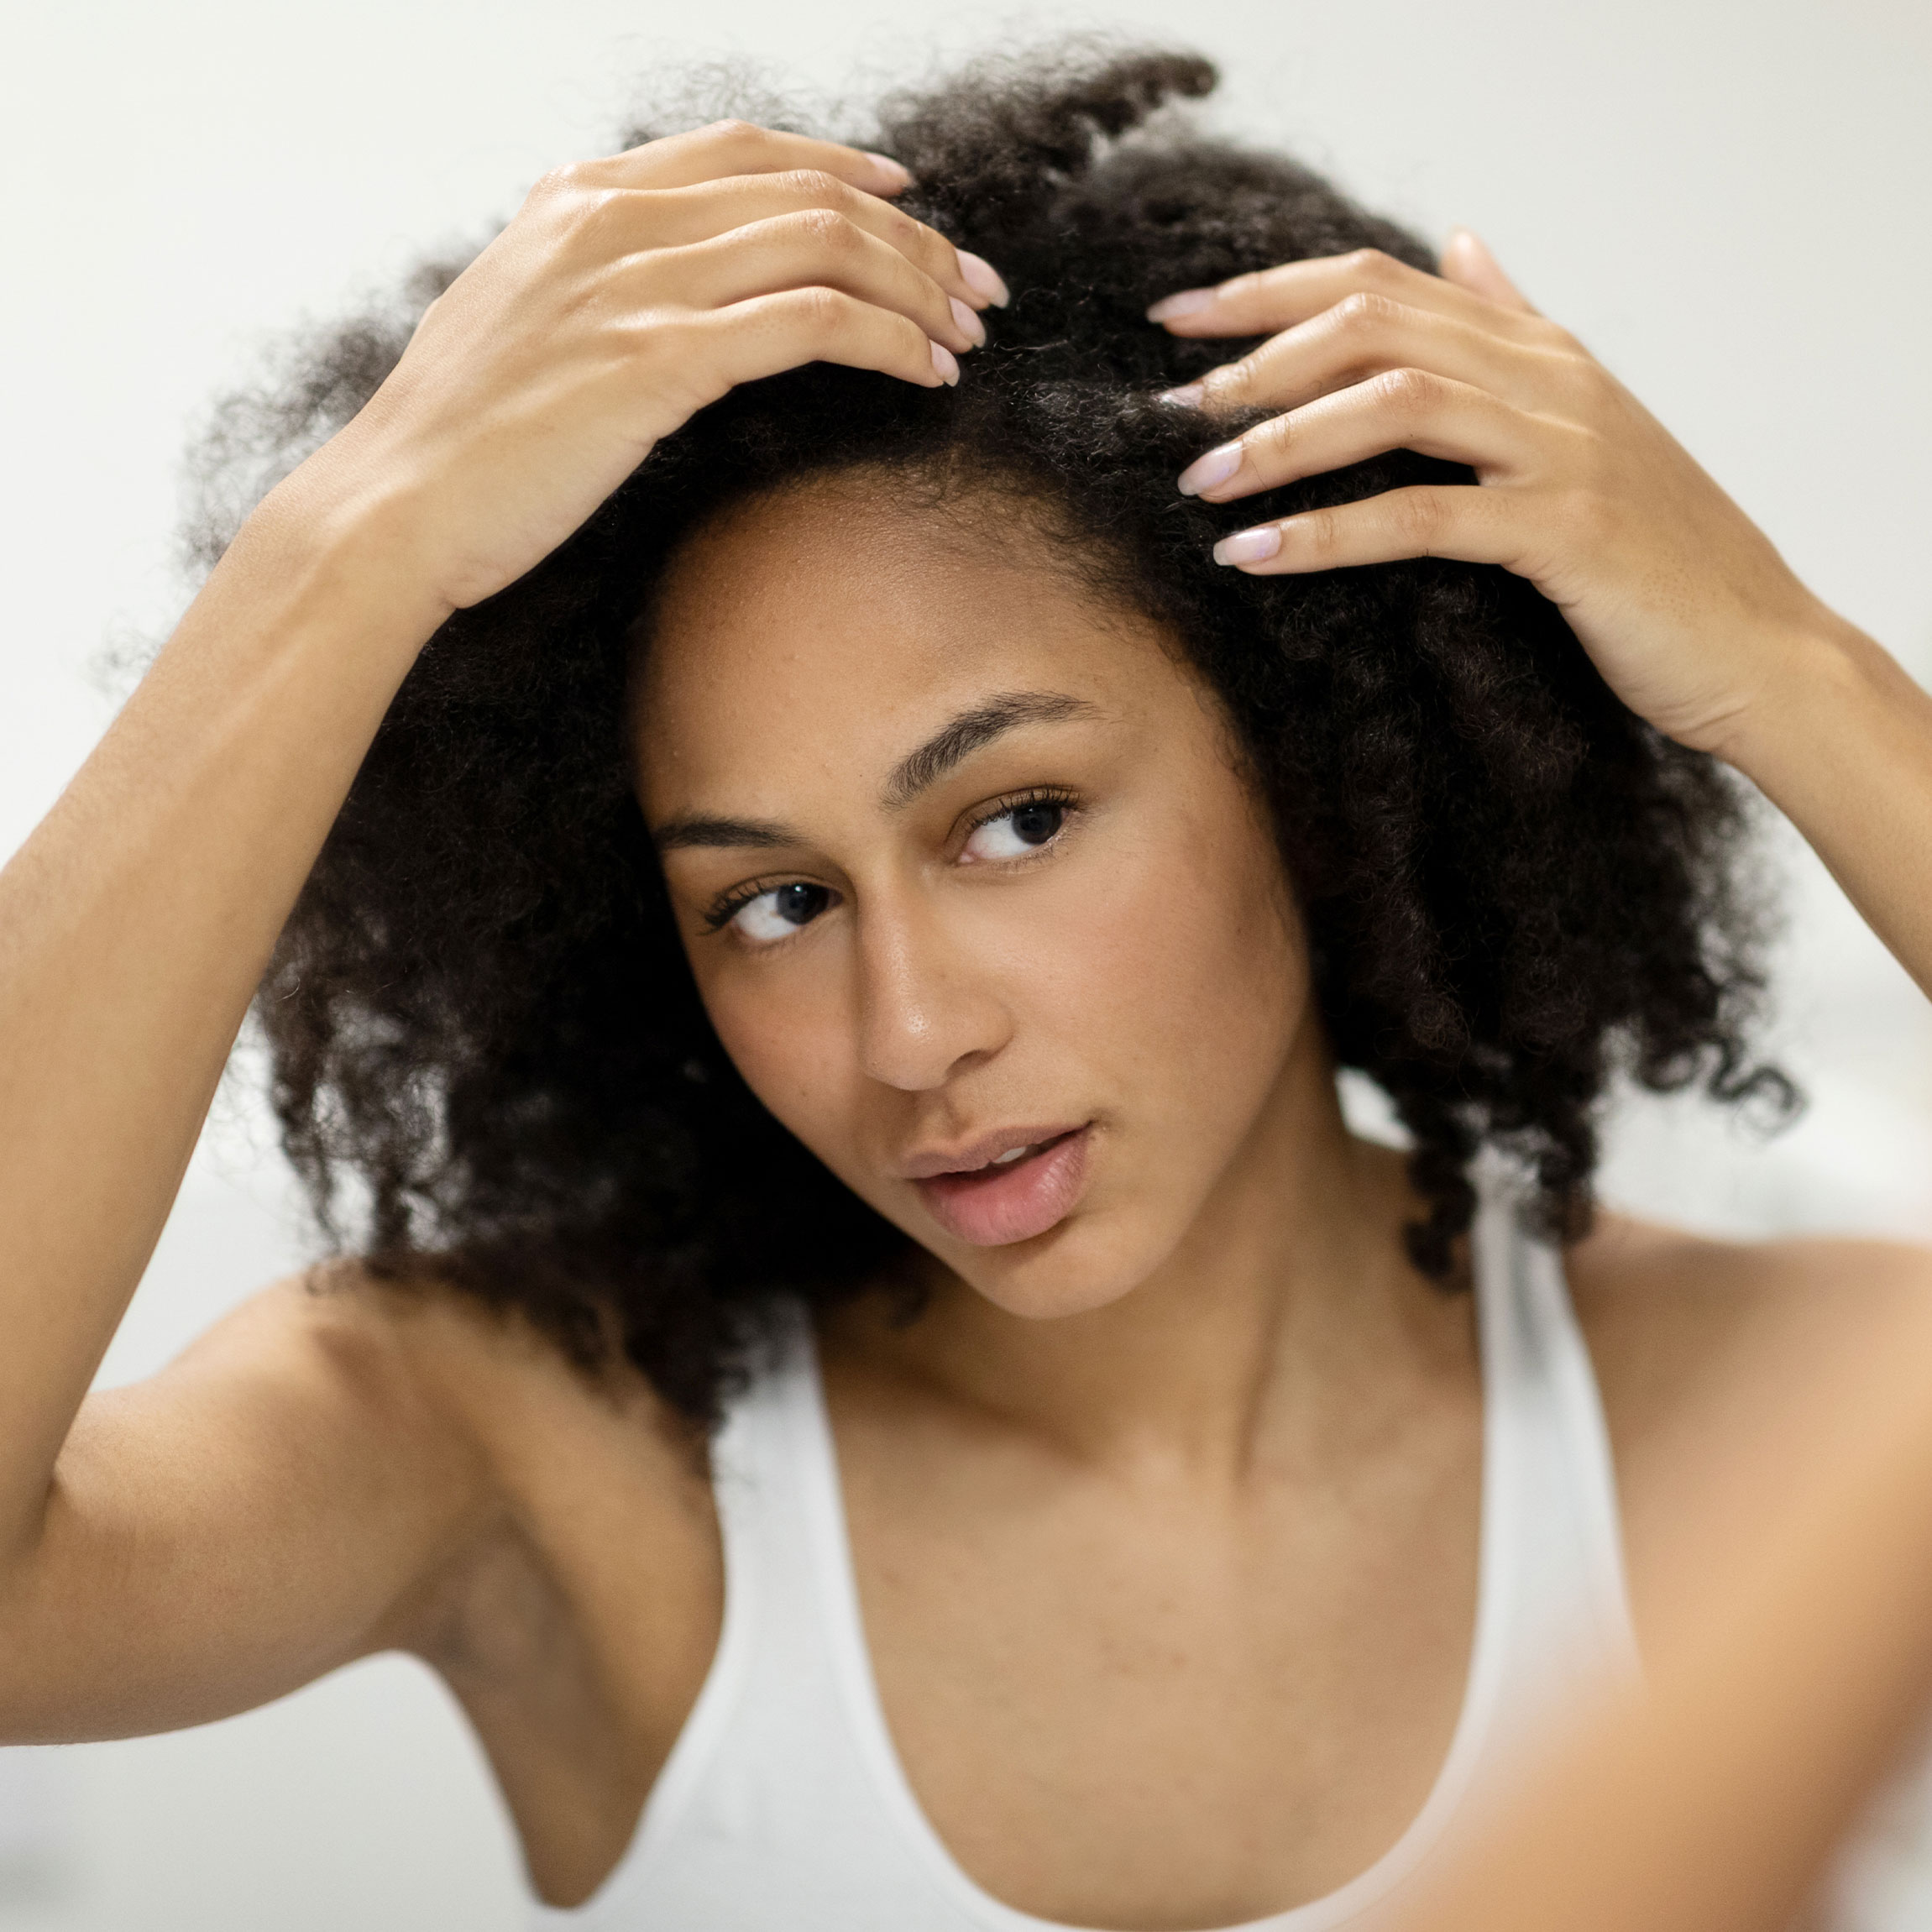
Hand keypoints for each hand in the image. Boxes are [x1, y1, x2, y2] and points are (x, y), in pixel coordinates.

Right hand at [283, 122, 1008, 615]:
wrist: (393, 509)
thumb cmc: (459, 446)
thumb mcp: (517, 328)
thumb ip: (588, 287)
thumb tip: (665, 299)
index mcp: (575, 201)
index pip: (743, 151)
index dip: (843, 168)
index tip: (910, 204)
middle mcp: (608, 219)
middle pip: (805, 193)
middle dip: (910, 237)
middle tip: (973, 286)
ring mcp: (631, 282)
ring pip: (822, 244)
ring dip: (915, 285)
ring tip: (967, 330)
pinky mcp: (654, 358)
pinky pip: (809, 321)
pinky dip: (885, 339)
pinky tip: (923, 370)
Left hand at [1147, 236, 1834, 758]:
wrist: (1756, 646)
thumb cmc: (1654, 552)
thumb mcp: (1581, 422)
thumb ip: (1512, 331)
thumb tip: (1459, 245)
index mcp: (1538, 350)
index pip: (1382, 283)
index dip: (1270, 292)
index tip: (1178, 318)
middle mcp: (1548, 379)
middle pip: (1374, 324)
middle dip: (1257, 361)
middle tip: (1174, 412)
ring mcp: (1562, 449)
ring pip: (1394, 403)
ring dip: (1281, 441)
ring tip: (1200, 484)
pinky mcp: (1565, 530)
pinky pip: (1425, 516)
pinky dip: (1331, 533)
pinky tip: (1259, 555)